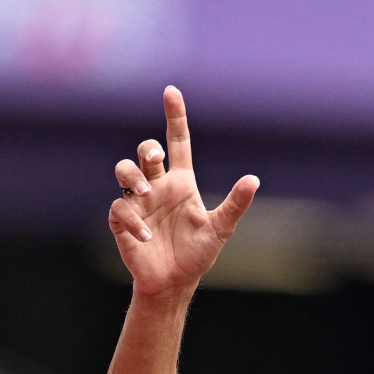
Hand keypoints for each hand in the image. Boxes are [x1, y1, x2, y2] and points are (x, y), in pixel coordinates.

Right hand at [109, 86, 258, 298]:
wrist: (174, 282)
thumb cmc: (197, 253)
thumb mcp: (220, 228)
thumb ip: (235, 204)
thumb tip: (254, 180)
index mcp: (181, 182)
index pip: (177, 141)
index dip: (175, 116)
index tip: (172, 91)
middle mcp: (158, 187)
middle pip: (146, 153)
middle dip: (148, 150)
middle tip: (156, 161)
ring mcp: (139, 202)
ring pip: (124, 171)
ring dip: (133, 178)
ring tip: (147, 195)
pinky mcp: (123, 221)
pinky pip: (119, 208)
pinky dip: (132, 219)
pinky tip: (147, 236)